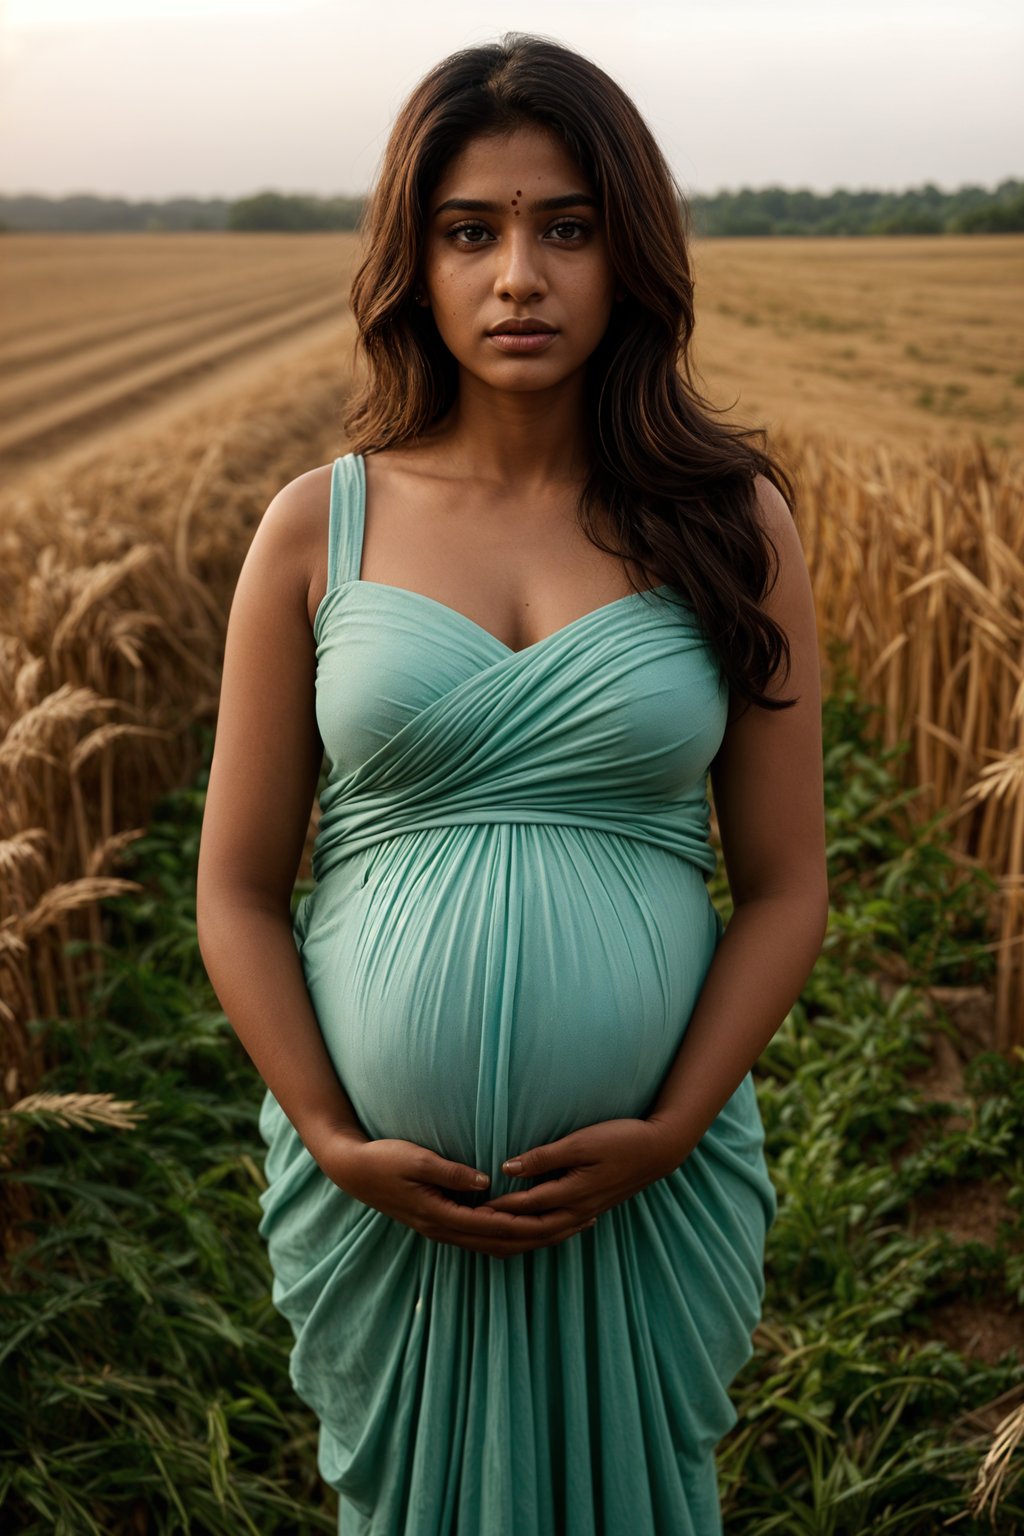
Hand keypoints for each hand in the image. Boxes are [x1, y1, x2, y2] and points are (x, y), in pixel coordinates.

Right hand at [310, 1130, 600, 1258]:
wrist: (353, 1169)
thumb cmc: (384, 1159)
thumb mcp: (416, 1159)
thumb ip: (451, 1172)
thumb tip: (488, 1183)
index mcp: (443, 1217)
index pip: (500, 1229)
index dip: (535, 1225)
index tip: (567, 1217)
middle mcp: (446, 1230)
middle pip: (505, 1244)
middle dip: (545, 1237)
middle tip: (582, 1225)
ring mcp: (444, 1229)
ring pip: (497, 1245)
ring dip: (531, 1239)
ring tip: (566, 1228)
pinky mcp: (443, 1221)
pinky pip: (485, 1236)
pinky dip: (511, 1235)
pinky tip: (527, 1226)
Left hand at [480, 1117, 681, 1227]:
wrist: (659, 1150)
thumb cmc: (620, 1139)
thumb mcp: (580, 1142)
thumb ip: (544, 1157)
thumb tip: (508, 1167)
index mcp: (572, 1193)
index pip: (526, 1207)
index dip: (497, 1208)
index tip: (470, 1208)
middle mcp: (578, 1210)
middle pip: (533, 1230)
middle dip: (503, 1230)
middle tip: (474, 1228)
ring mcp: (587, 1212)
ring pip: (546, 1234)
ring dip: (519, 1237)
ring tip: (493, 1235)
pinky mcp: (592, 1209)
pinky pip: (559, 1230)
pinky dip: (539, 1234)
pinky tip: (530, 1232)